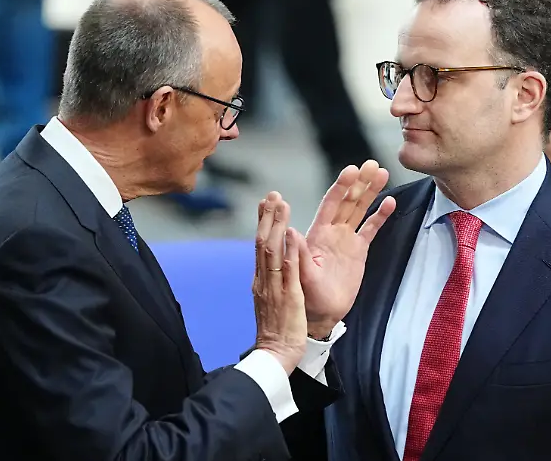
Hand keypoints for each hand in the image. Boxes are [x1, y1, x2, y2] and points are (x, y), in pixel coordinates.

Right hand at [252, 192, 306, 373]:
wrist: (274, 356)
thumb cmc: (277, 331)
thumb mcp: (271, 301)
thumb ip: (271, 282)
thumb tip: (271, 265)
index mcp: (261, 281)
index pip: (260, 246)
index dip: (263, 222)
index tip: (267, 202)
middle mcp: (264, 281)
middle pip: (262, 243)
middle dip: (268, 216)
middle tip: (273, 194)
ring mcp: (274, 288)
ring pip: (271, 252)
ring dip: (276, 226)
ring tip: (281, 205)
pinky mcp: (288, 298)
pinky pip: (286, 272)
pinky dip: (287, 252)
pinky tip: (290, 235)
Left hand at [299, 160, 396, 337]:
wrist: (321, 314)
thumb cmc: (306, 296)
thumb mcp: (301, 276)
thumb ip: (300, 254)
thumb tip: (293, 230)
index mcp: (317, 234)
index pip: (330, 204)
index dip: (341, 187)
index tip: (351, 170)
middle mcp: (332, 232)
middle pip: (348, 201)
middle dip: (360, 182)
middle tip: (373, 164)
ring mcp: (346, 239)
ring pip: (360, 209)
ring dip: (371, 191)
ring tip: (383, 173)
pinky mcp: (359, 251)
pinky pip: (371, 228)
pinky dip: (380, 215)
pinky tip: (390, 201)